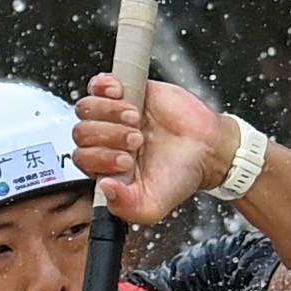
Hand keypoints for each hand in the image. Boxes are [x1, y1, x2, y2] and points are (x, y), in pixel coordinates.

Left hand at [72, 75, 229, 227]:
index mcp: (106, 168)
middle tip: (137, 140)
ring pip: (86, 108)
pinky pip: (97, 84)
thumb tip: (105, 187)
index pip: (82, 158)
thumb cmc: (181, 175)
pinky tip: (121, 94)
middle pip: (81, 132)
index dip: (100, 158)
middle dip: (109, 136)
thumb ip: (127, 206)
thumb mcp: (154, 205)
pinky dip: (104, 86)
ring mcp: (113, 115)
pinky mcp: (126, 92)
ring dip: (109, 113)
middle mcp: (106, 141)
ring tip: (136, 118)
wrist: (209, 148)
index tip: (126, 161)